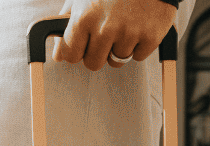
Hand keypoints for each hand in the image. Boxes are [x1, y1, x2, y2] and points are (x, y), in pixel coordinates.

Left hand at [52, 0, 176, 71]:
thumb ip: (68, 24)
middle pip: (93, 64)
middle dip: (97, 52)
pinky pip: (138, 56)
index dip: (76, 50)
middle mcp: (105, 28)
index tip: (82, 42)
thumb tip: (58, 55)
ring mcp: (129, 33)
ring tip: (124, 24)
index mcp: (84, 18)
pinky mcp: (150, 36)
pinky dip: (139, 44)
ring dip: (119, 48)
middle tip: (105, 33)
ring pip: (117, 61)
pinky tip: (139, 24)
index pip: (71, 56)